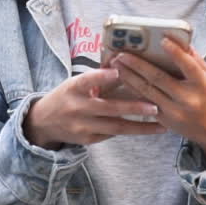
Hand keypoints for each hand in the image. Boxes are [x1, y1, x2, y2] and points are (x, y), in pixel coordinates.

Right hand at [23, 67, 167, 149]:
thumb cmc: (67, 95)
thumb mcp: (77, 83)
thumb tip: (125, 64)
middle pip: (108, 108)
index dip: (102, 76)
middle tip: (155, 106)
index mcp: (74, 88)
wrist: (44, 121)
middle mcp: (77, 107)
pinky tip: (148, 129)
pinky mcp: (87, 140)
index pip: (87, 80)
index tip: (118, 71)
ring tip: (161, 124)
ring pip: (115, 127)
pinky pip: (112, 134)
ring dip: (140, 126)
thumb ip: (99, 77)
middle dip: (133, 108)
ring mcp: (82, 126)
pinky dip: (130, 130)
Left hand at [108, 37, 205, 166]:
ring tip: (115, 63)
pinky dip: (132, 89)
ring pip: (146, 90)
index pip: (188, 65)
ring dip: (128, 76)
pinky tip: (122, 78)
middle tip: (122, 52)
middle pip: (159, 78)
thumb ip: (194, 59)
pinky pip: (144, 102)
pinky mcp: (163, 119)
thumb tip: (179, 40)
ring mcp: (174, 110)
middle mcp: (187, 98)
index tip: (162, 40)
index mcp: (201, 84)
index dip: (176, 53)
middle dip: (138, 64)